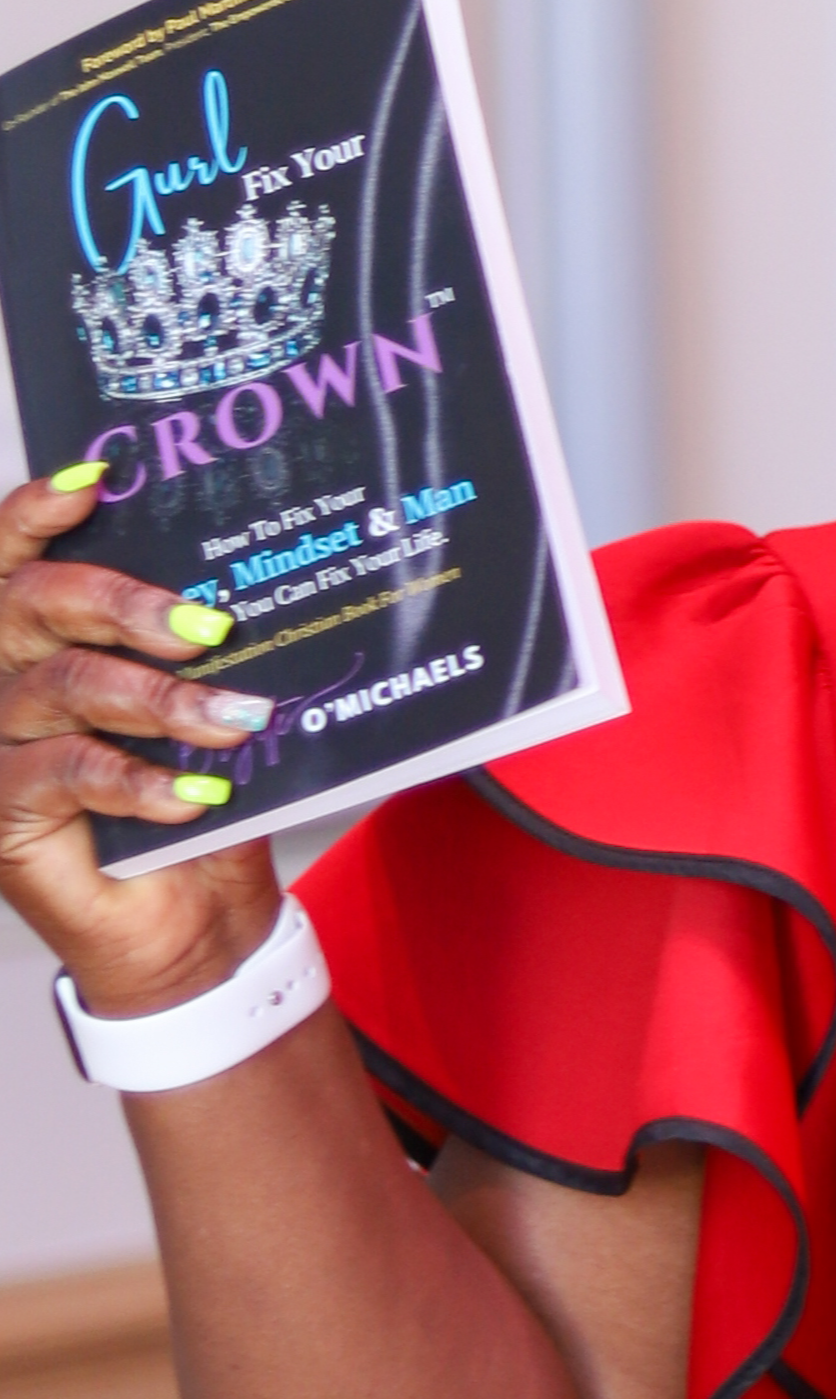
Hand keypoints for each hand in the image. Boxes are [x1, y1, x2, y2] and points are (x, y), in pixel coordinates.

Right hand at [0, 471, 281, 1015]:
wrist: (196, 918)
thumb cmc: (204, 800)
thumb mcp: (213, 709)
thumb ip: (204, 652)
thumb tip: (248, 589)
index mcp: (44, 638)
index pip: (16, 557)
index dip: (34, 511)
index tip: (93, 480)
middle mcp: (3, 680)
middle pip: (30, 605)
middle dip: (122, 601)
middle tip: (207, 626)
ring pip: (60, 687)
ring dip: (159, 700)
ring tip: (236, 719)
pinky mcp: (2, 815)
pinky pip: (63, 772)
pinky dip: (139, 778)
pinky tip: (198, 794)